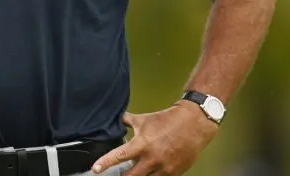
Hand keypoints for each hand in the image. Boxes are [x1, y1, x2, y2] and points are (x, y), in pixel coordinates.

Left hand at [91, 102, 218, 175]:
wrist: (193, 123)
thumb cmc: (167, 120)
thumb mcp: (145, 119)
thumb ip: (129, 121)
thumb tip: (118, 119)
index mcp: (142, 144)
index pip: (119, 156)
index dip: (105, 163)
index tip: (95, 169)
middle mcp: (151, 158)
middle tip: (118, 174)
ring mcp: (163, 168)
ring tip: (135, 172)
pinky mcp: (174, 173)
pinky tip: (150, 172)